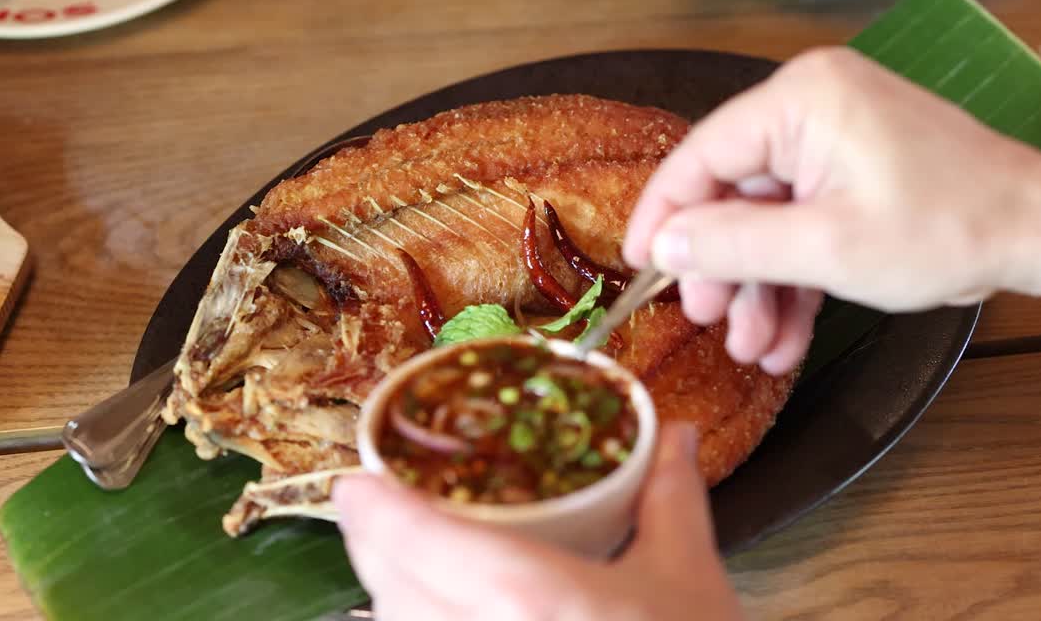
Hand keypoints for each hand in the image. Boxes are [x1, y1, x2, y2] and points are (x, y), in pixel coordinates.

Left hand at [333, 424, 744, 620]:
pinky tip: (427, 614)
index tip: (355, 484)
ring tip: (399, 560)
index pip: (415, 540)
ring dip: (388, 591)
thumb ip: (669, 499)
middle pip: (390, 585)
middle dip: (372, 541)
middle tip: (375, 508)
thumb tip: (675, 437)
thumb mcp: (686, 578)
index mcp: (527, 599)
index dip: (371, 508)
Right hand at [624, 47, 1040, 373]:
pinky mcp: (854, 169)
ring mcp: (835, 138)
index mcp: (800, 100)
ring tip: (755, 348)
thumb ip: (733, 243)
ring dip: (760, 286)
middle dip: (724, 267)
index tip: (639, 268)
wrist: (1040, 233)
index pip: (702, 155)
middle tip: (710, 323)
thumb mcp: (826, 247)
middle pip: (734, 192)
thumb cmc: (943, 230)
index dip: (664, 215)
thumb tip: (661, 244)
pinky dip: (794, 276)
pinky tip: (785, 335)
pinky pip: (804, 221)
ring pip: (768, 217)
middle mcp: (811, 106)